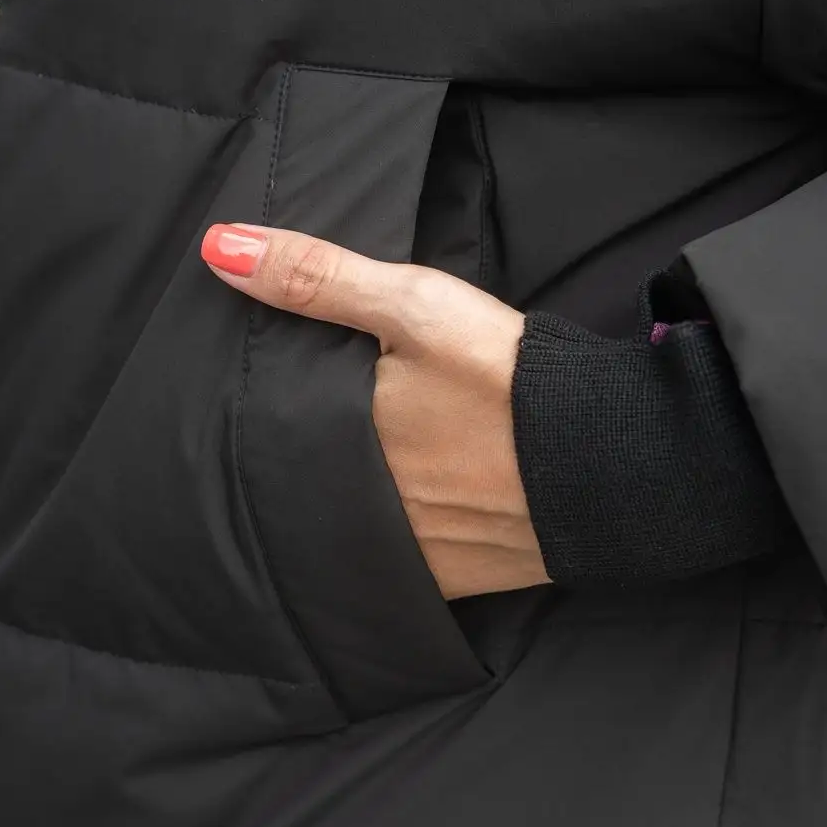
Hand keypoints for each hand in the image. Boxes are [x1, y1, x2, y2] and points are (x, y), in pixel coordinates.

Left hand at [202, 223, 548, 599]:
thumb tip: (218, 248)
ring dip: (344, 497)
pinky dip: (394, 535)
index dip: (270, 406)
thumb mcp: (415, 307)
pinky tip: (415, 511)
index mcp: (338, 432)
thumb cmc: (508, 380)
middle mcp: (353, 497)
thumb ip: (318, 278)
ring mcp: (396, 546)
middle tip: (329, 428)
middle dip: (305, 453)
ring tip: (371, 466)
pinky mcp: (440, 579)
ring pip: (345, 518)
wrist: (608, 464)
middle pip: (305, 474)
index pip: (273, 423)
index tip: (268, 392)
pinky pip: (392, 559)